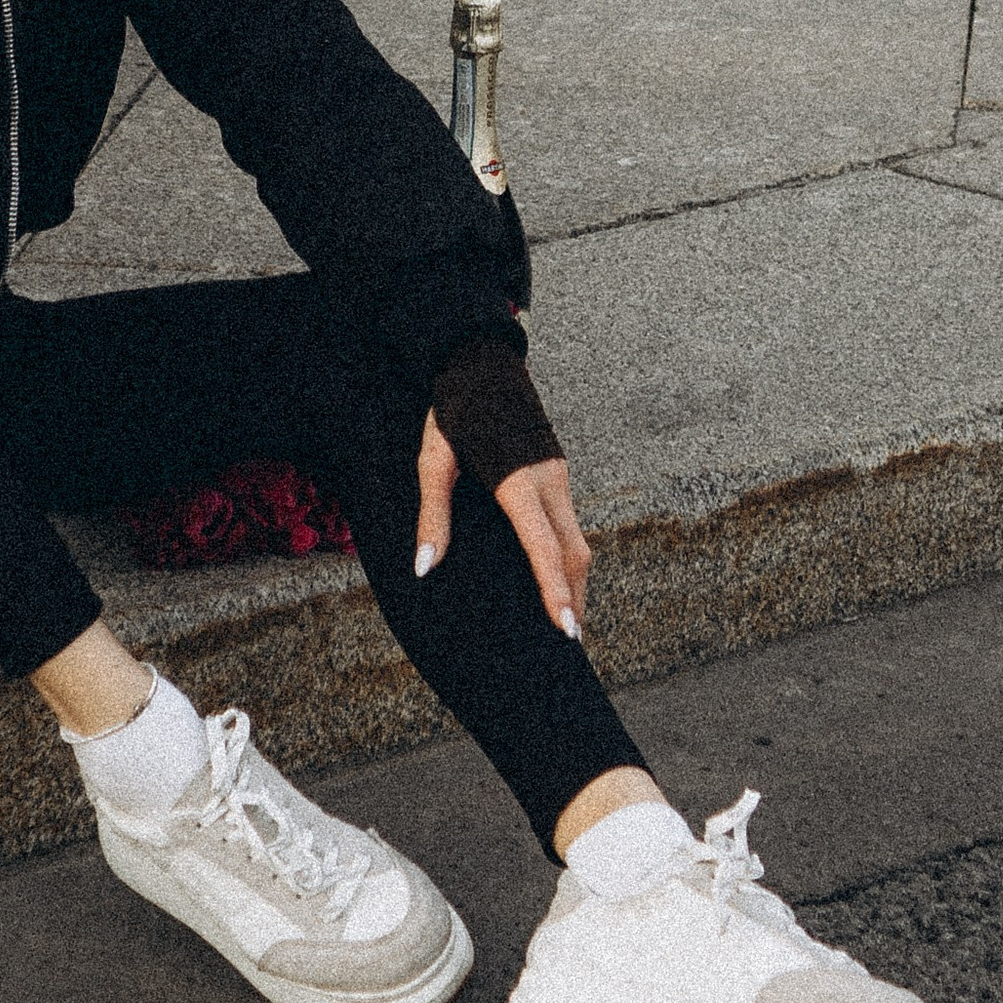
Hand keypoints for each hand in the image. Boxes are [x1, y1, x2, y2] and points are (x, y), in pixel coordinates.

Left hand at [414, 413, 591, 636]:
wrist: (480, 358)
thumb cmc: (452, 409)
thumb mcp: (433, 460)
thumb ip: (432, 515)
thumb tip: (425, 568)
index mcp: (517, 479)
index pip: (545, 547)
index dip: (556, 592)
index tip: (567, 631)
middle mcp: (548, 478)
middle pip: (574, 551)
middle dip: (575, 598)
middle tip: (569, 644)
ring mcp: (557, 472)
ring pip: (578, 537)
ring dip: (574, 579)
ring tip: (563, 619)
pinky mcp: (556, 468)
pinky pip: (570, 520)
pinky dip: (567, 555)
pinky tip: (553, 574)